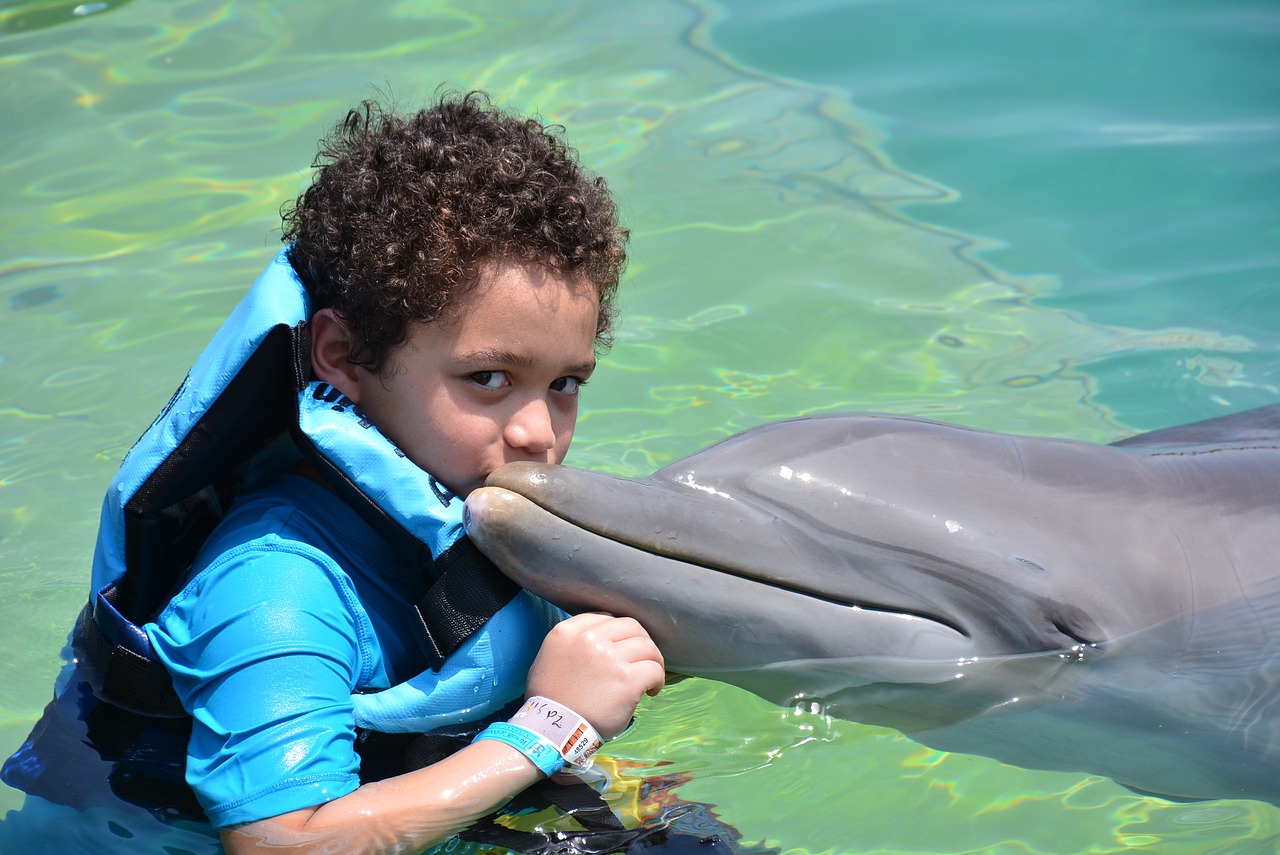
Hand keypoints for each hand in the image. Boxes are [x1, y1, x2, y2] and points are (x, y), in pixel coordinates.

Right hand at [525, 613, 663, 739]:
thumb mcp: (549, 656)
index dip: (619, 633)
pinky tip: (651, 689)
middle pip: (631, 626)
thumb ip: (572, 641)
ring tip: (649, 676)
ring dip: (652, 660)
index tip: (622, 647)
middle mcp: (590, 639)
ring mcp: (610, 658)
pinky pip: (654, 669)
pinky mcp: (627, 679)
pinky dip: (658, 679)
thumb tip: (599, 637)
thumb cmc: (550, 698)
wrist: (552, 729)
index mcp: (569, 631)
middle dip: (640, 641)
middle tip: (642, 659)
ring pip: (647, 646)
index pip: (606, 618)